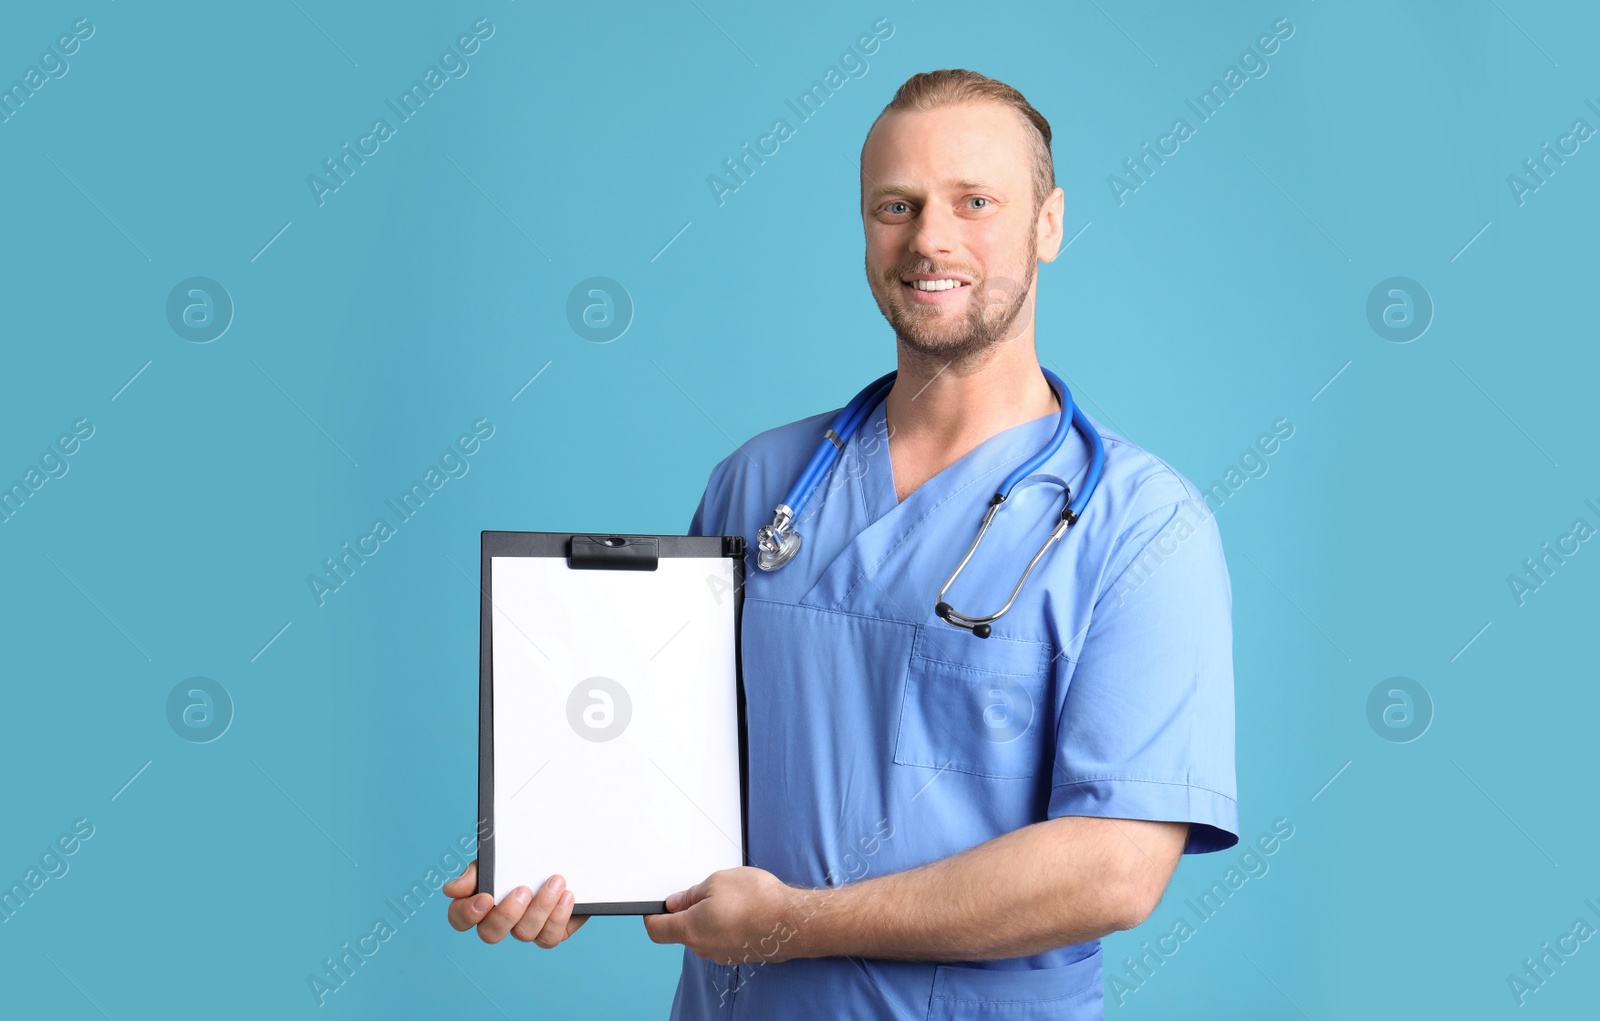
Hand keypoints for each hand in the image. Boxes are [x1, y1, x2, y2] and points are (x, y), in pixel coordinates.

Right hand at [443, 860, 588, 946]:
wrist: (563, 859)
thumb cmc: (523, 860)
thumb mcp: (497, 859)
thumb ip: (476, 872)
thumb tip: (450, 890)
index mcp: (479, 903)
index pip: (459, 918)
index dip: (468, 914)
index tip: (485, 897)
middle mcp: (499, 922)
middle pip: (490, 934)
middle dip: (507, 913)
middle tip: (524, 889)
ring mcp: (524, 930)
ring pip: (524, 934)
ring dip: (541, 907)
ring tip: (556, 881)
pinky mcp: (549, 934)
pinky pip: (549, 938)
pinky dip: (559, 916)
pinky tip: (567, 895)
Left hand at [642, 866, 806, 965]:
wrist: (792, 923)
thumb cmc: (757, 900)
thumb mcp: (717, 882)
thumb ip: (691, 894)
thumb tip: (676, 903)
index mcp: (690, 930)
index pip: (657, 930)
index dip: (652, 916)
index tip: (655, 906)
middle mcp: (703, 947)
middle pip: (681, 931)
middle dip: (687, 911)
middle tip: (704, 891)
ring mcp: (722, 954)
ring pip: (704, 934)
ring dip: (710, 917)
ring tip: (731, 898)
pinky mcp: (739, 954)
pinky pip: (723, 938)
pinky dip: (726, 925)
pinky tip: (743, 910)